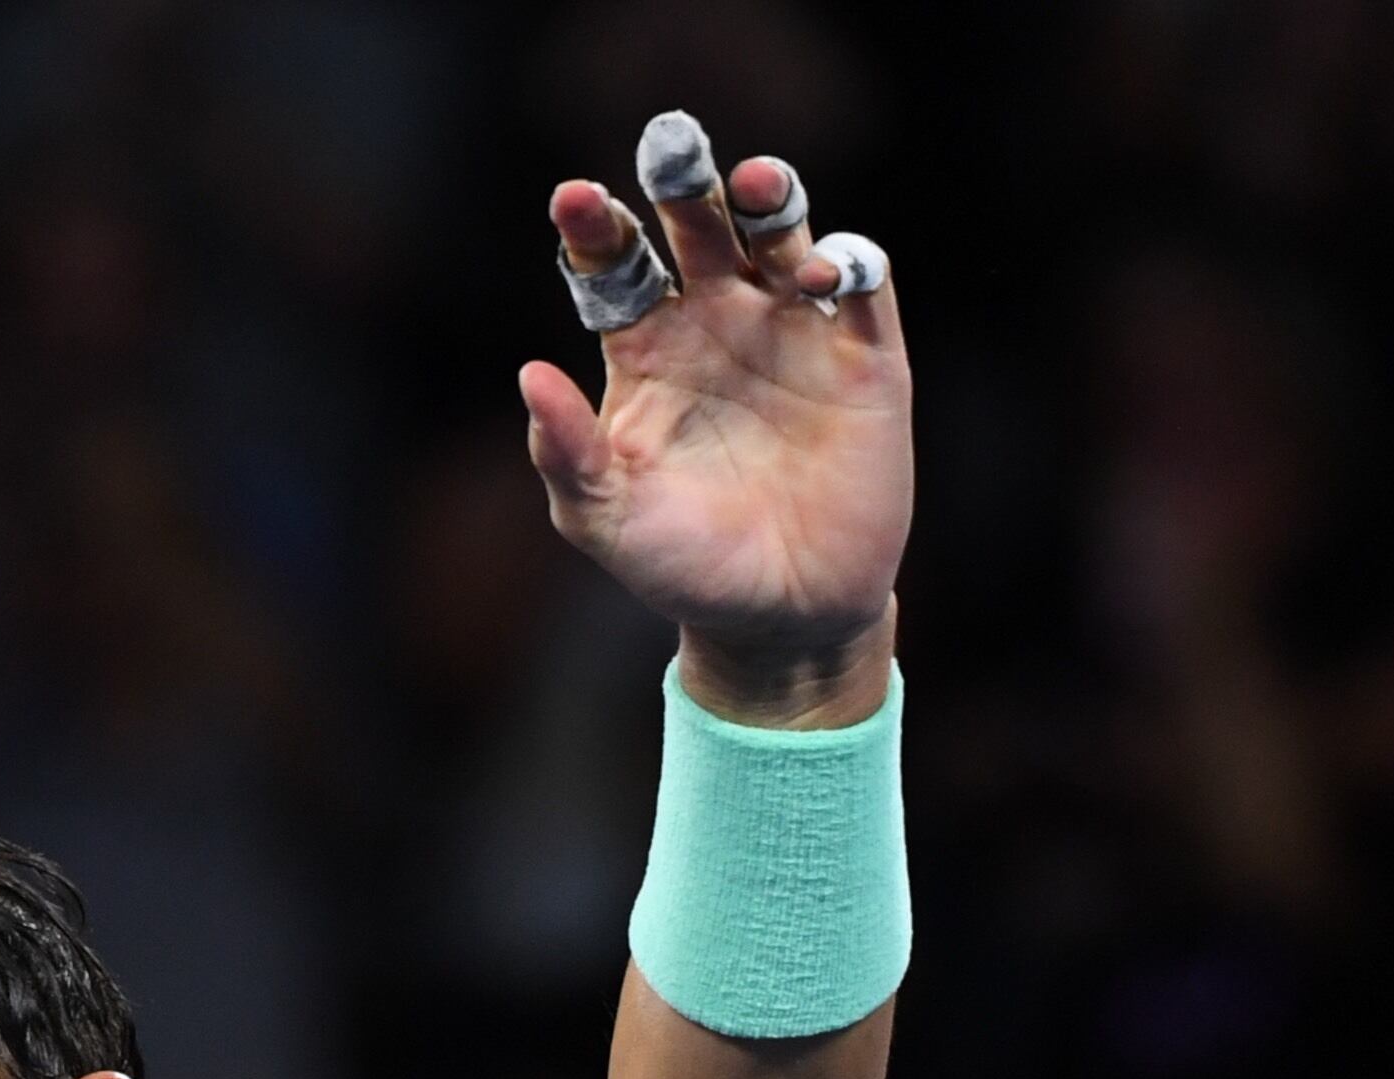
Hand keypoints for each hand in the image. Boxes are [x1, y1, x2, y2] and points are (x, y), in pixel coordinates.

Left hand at [521, 117, 911, 727]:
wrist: (781, 616)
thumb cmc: (680, 567)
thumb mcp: (605, 518)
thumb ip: (566, 452)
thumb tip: (528, 374)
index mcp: (645, 351)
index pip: (614, 268)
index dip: (596, 229)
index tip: (575, 201)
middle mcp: (717, 324)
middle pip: (697, 227)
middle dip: (681, 183)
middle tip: (667, 146)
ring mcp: (793, 331)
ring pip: (779, 232)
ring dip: (768, 197)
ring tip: (749, 182)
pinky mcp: (865, 355)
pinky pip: (860, 281)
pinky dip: (844, 259)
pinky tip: (815, 271)